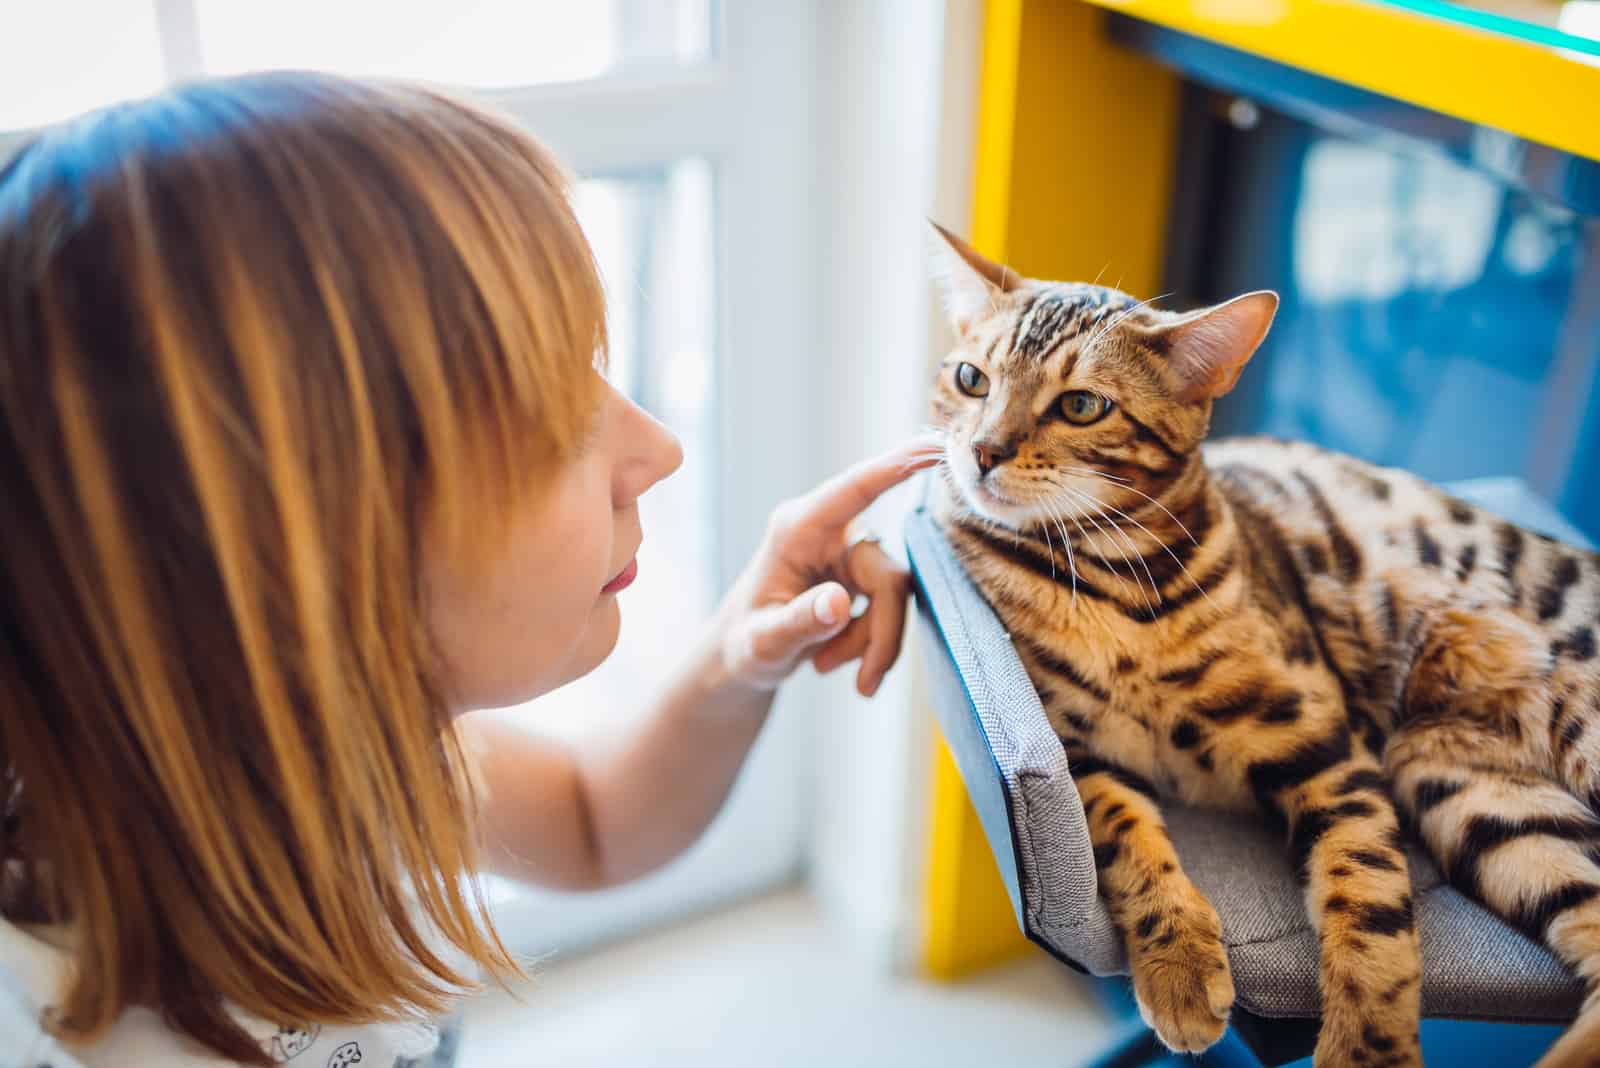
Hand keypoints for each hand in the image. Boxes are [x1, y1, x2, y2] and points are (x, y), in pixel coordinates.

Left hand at [715, 439, 940, 694]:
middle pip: (887, 574)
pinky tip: (835, 661)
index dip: (896, 466)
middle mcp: (827, 533)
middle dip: (880, 633)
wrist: (742, 660)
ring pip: (893, 596)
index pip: (854, 489)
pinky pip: (889, 609)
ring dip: (870, 643)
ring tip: (825, 668)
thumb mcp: (763, 642)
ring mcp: (847, 553)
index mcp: (797, 529)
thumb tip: (840, 602)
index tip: (933, 445)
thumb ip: (799, 622)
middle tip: (862, 683)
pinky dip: (870, 644)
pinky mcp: (861, 575)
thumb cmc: (742, 645)